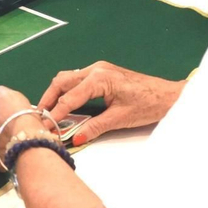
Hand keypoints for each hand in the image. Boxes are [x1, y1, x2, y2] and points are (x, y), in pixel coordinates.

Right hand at [38, 62, 184, 144]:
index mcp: (99, 78)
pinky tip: (64, 103)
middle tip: (39, 116)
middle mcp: (96, 69)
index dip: (56, 113)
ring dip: (56, 93)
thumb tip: (75, 139)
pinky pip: (77, 79)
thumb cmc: (148, 104)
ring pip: (68, 78)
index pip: (70, 97)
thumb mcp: (119, 119)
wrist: (168, 96)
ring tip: (48, 110)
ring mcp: (99, 69)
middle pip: (62, 81)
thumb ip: (94, 127)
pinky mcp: (103, 73)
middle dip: (48, 98)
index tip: (46, 126)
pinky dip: (67, 90)